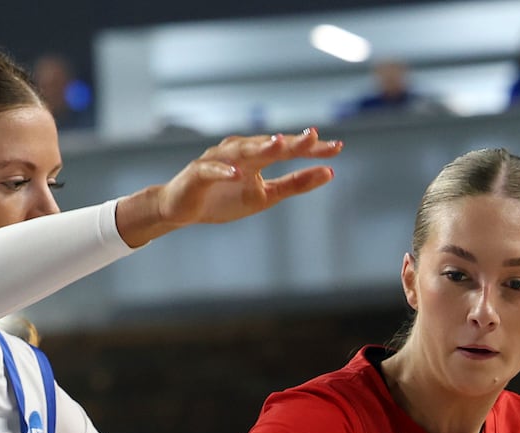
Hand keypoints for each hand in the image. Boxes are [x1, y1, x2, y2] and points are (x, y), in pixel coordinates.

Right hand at [119, 129, 341, 244]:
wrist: (182, 208)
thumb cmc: (225, 199)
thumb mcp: (267, 196)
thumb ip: (296, 184)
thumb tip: (329, 173)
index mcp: (258, 156)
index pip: (289, 149)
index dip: (311, 149)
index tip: (338, 148)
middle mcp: (240, 151)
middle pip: (268, 145)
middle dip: (290, 141)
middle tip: (313, 137)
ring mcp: (218, 160)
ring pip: (241, 151)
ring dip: (260, 147)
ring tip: (279, 145)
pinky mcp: (198, 173)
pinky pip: (212, 170)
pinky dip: (223, 171)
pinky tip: (236, 174)